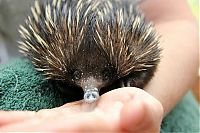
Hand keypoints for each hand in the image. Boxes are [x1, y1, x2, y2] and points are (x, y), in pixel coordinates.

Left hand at [0, 87, 162, 131]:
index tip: (25, 129)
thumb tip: (136, 111)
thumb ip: (142, 114)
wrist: (128, 110)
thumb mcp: (147, 110)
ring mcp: (68, 129)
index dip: (57, 129)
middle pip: (50, 132)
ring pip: (38, 128)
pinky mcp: (61, 121)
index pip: (76, 130)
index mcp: (104, 132)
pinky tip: (2, 118)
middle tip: (0, 128)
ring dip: (15, 128)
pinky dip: (18, 120)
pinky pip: (37, 120)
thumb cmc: (140, 113)